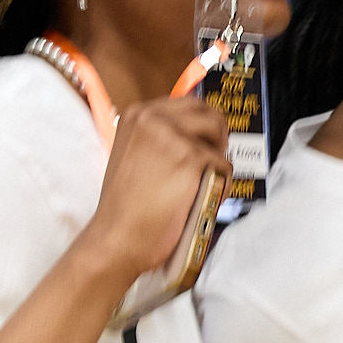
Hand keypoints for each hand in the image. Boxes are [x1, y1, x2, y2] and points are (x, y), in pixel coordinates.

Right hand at [78, 96, 231, 279]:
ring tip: (208, 182)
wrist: (118, 237)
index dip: (202, 125)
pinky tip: (207, 197)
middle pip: (208, 113)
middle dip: (218, 136)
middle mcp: (153, 118)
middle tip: (215, 160)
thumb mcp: (134, 155)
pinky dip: (223, 184)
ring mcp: (172, 136)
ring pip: (219, 137)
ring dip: (220, 161)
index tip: (206, 142)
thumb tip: (194, 133)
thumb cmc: (126, 206)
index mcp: (137, 114)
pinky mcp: (191, 158)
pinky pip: (225, 165)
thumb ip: (159, 139)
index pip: (187, 105)